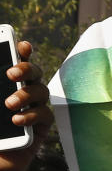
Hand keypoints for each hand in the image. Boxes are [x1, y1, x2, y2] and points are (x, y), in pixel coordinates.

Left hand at [2, 41, 51, 170]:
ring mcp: (35, 108)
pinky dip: (31, 116)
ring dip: (26, 95)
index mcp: (7, 84)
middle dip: (26, 68)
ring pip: (41, 92)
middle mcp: (24, 92)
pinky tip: (16, 120)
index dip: (22, 51)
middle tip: (11, 73)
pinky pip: (44, 115)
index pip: (18, 62)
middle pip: (34, 72)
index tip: (21, 45)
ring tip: (9, 104)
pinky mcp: (42, 126)